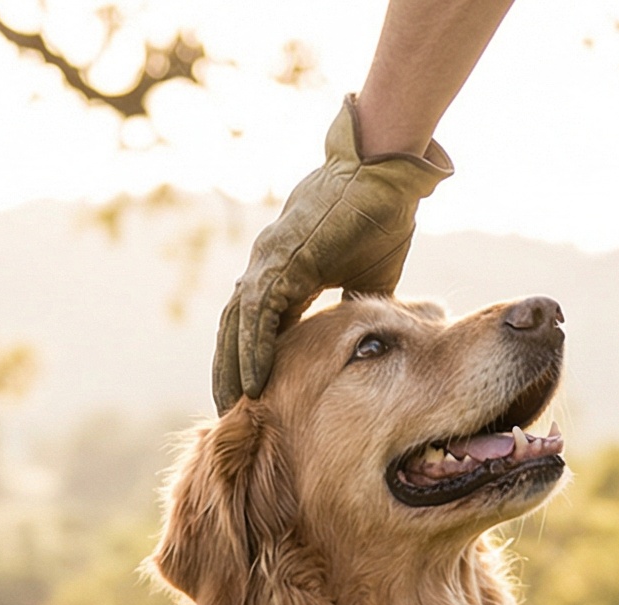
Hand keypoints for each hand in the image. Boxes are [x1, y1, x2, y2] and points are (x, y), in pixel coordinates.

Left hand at [212, 96, 451, 410]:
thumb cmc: (381, 214)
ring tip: (232, 409)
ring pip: (237, 327)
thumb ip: (364, 307)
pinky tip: (253, 384)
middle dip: (231, 373)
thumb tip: (379, 339)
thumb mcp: (371, 278)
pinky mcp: (279, 260)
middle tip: (231, 416)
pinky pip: (256, 315)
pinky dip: (252, 351)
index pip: (262, 329)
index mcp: (289, 275)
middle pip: (236, 332)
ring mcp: (268, 262)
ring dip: (233, 369)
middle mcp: (269, 269)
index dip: (256, 364)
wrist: (386, 174)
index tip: (259, 402)